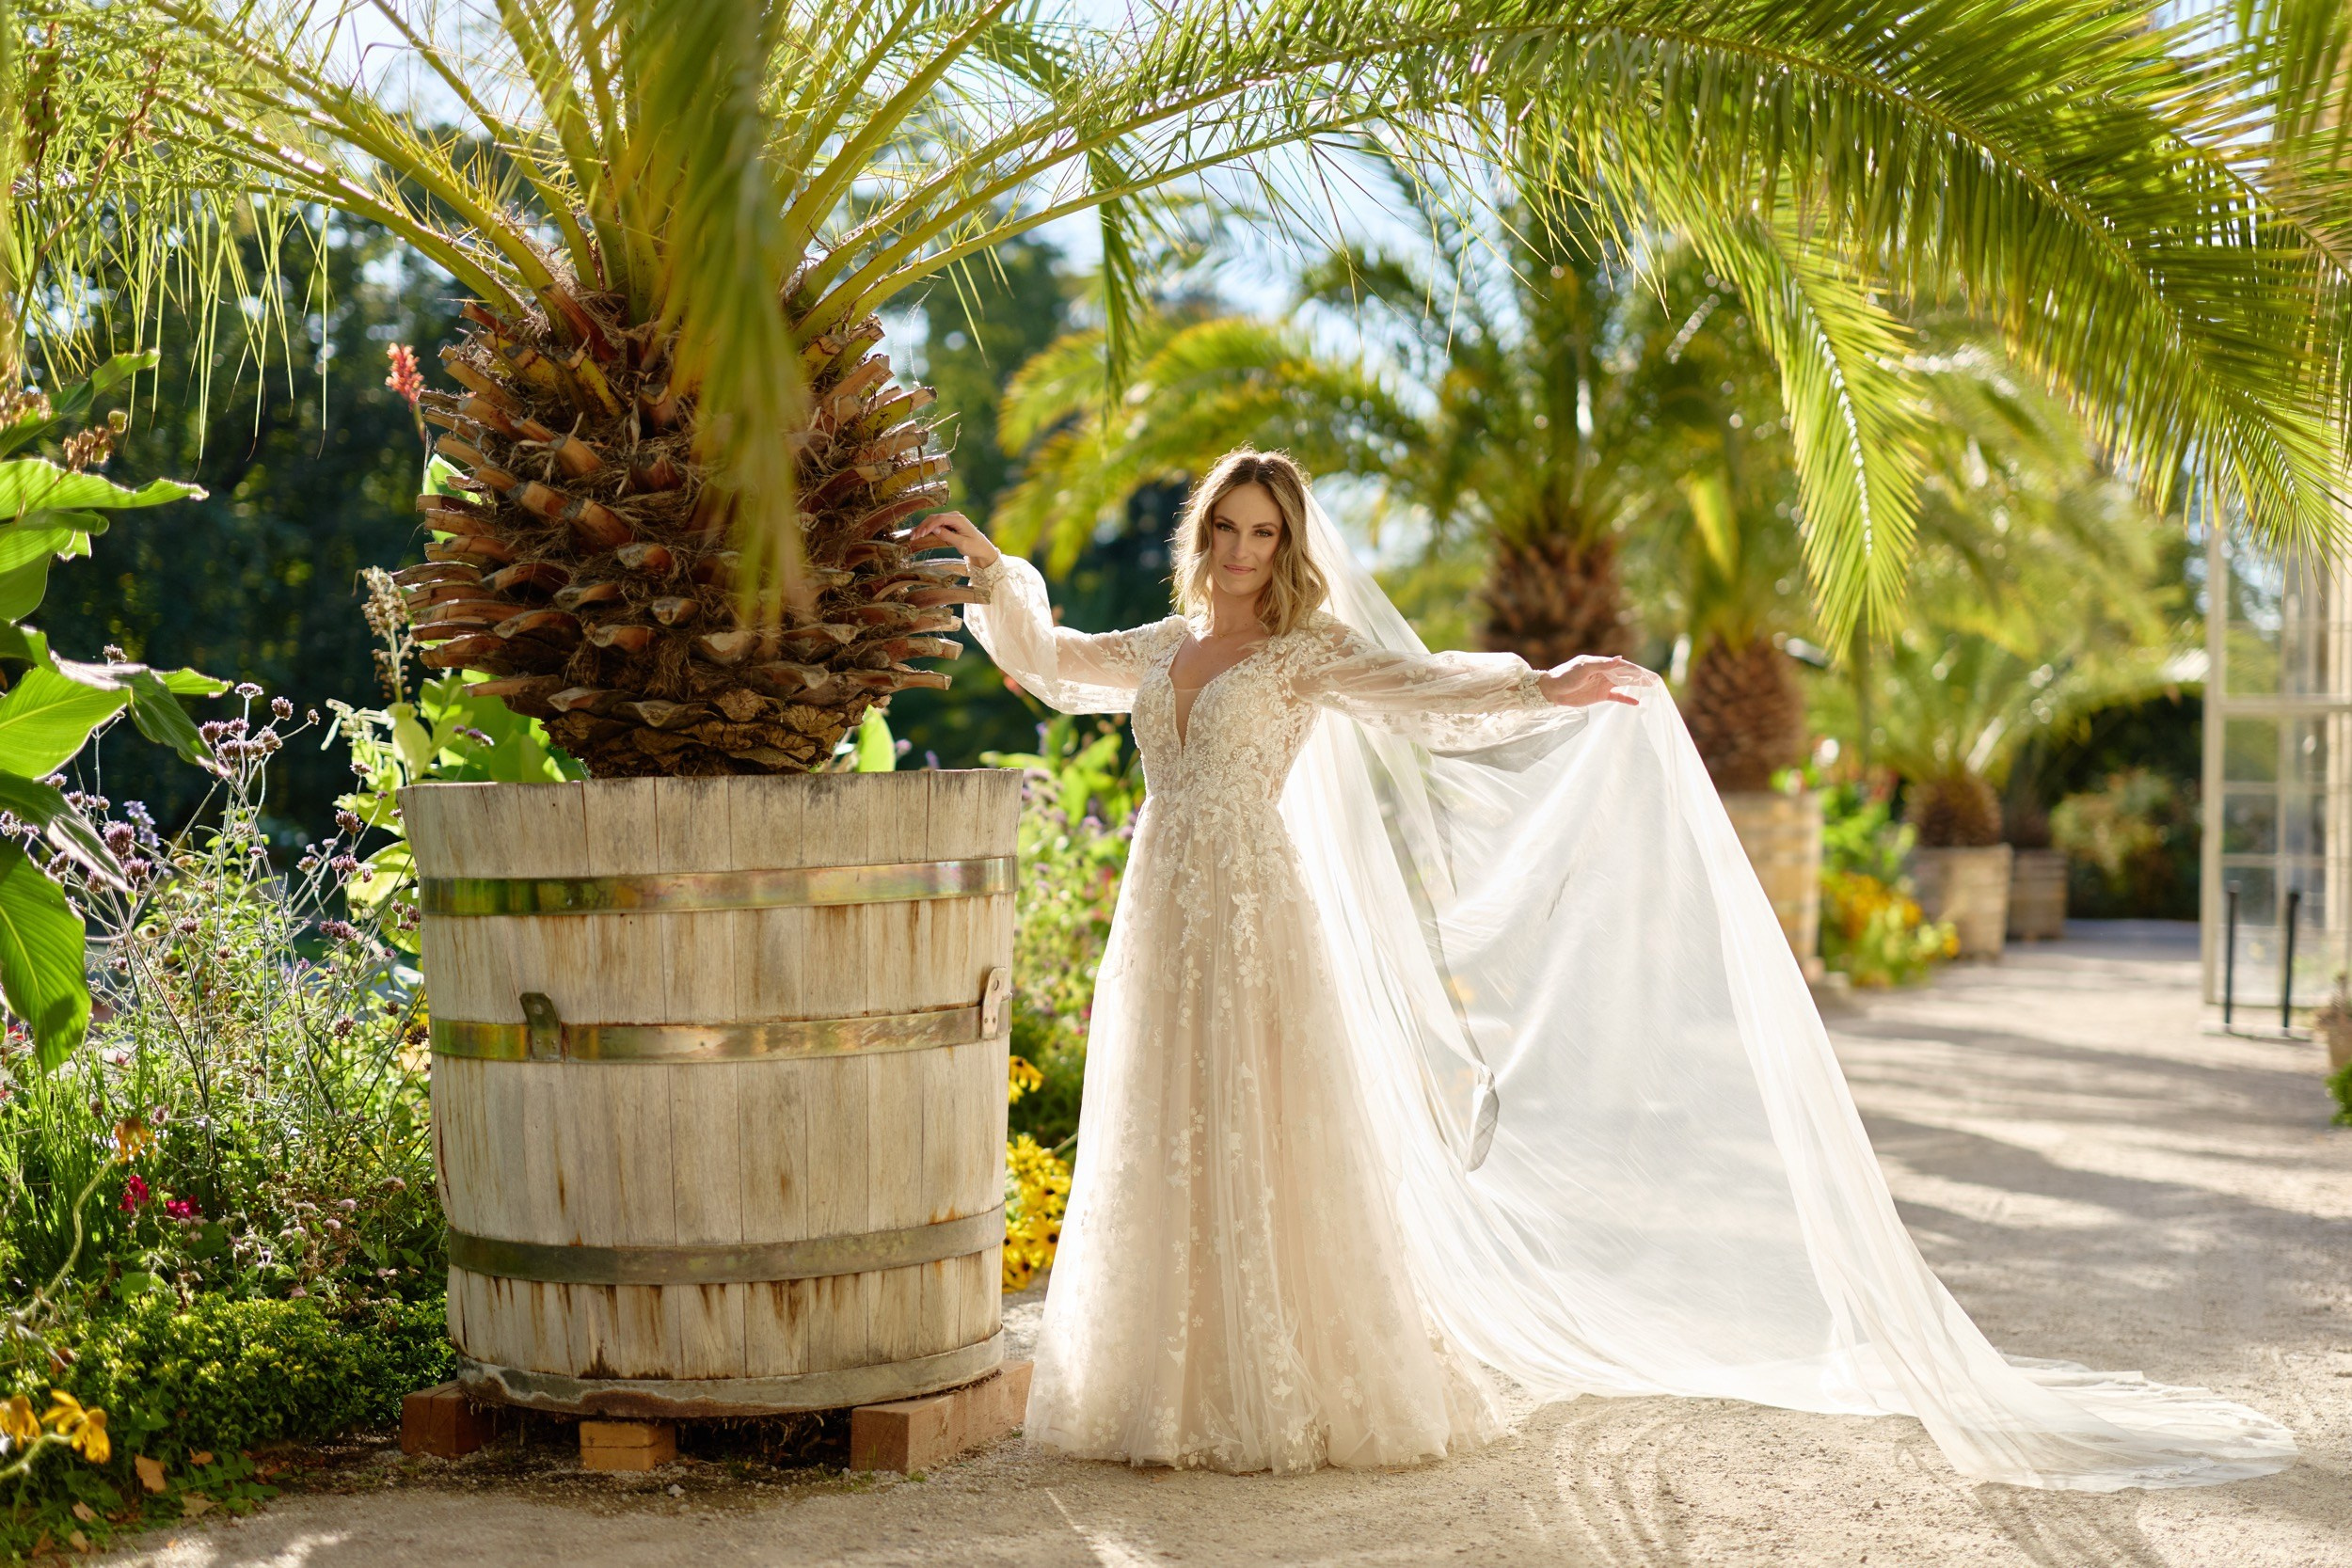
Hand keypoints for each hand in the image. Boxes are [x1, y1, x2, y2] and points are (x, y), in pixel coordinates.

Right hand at [906, 510, 999, 568]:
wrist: (982, 549)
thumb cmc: (974, 547)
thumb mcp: (961, 543)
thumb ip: (947, 535)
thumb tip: (934, 529)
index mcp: (959, 519)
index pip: (939, 519)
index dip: (928, 526)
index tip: (920, 535)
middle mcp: (955, 516)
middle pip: (934, 518)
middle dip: (923, 526)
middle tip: (913, 536)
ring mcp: (952, 519)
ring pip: (933, 520)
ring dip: (923, 527)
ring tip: (913, 535)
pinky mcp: (950, 523)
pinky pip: (936, 523)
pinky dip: (928, 528)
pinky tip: (920, 533)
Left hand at [1538, 655, 1655, 707]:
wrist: (1552, 690)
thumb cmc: (1566, 676)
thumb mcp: (1583, 668)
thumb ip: (1602, 664)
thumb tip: (1621, 658)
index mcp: (1602, 664)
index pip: (1624, 666)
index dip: (1637, 670)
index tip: (1650, 675)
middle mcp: (1605, 673)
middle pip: (1627, 674)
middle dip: (1642, 676)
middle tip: (1656, 681)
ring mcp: (1603, 684)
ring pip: (1625, 683)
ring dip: (1637, 685)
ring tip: (1651, 688)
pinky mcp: (1600, 695)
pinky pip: (1617, 696)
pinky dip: (1627, 698)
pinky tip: (1637, 702)